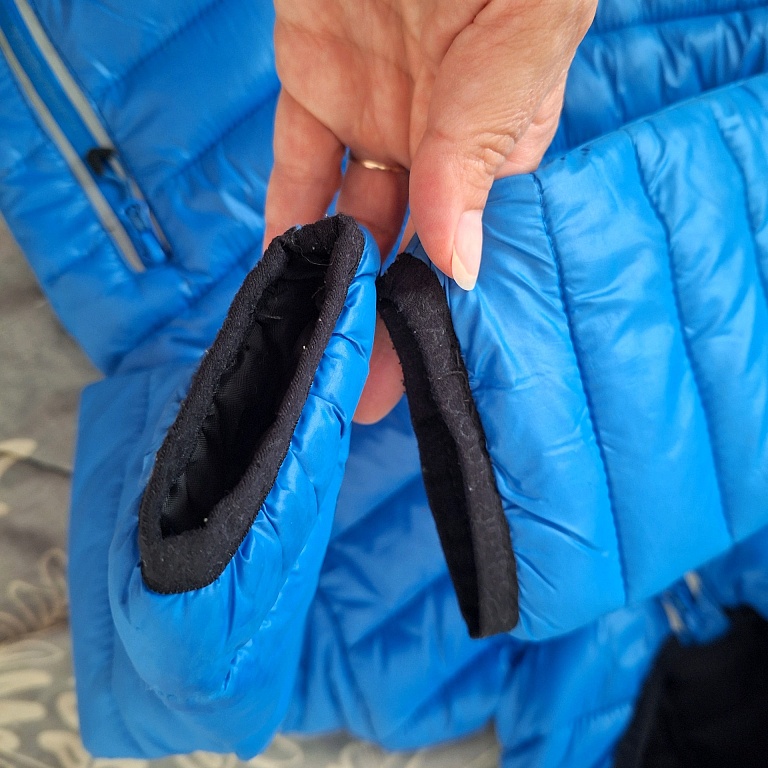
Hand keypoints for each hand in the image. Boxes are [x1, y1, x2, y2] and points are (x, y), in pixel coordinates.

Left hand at [264, 0, 596, 422]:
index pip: (463, 244)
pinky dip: (283, 213)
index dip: (434, 309)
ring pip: (345, 217)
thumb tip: (459, 262)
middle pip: (403, 249)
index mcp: (497, 140)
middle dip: (379, 320)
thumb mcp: (514, 48)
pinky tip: (276, 268)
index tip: (409, 371)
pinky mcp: (315, 80)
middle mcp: (437, 139)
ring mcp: (375, 112)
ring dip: (326, 281)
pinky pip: (295, 160)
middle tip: (359, 396)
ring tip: (313, 349)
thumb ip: (479, 152)